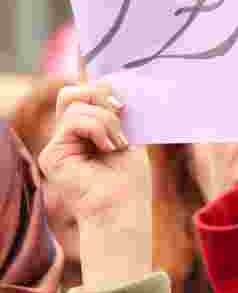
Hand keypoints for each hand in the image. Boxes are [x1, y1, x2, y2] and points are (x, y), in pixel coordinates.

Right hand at [38, 83, 151, 288]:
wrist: (122, 210)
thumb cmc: (130, 181)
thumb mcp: (127, 138)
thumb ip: (114, 114)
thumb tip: (108, 83)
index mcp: (85, 134)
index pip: (83, 97)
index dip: (103, 92)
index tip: (125, 106)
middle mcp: (67, 138)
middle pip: (70, 94)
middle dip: (99, 95)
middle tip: (120, 112)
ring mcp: (58, 146)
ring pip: (75, 105)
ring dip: (106, 120)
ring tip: (119, 143)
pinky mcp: (51, 154)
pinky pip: (73, 121)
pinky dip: (98, 128)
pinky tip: (109, 147)